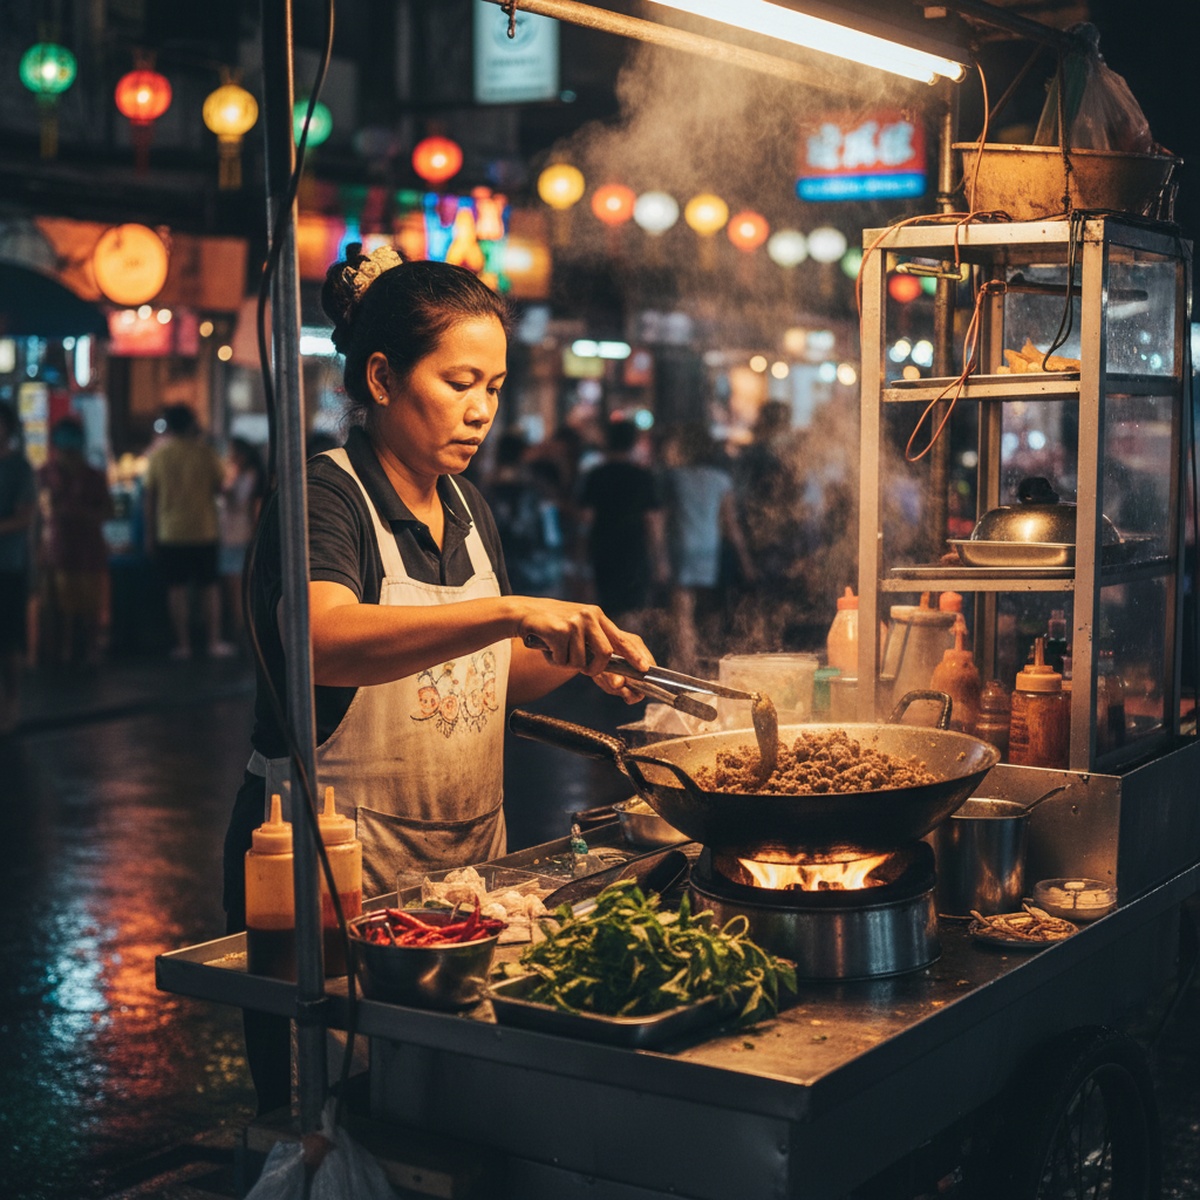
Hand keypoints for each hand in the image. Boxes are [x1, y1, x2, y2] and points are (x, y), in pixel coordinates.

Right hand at [516, 598, 653, 679]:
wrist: (523, 613)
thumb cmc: (553, 625)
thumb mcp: (579, 626)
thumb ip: (595, 640)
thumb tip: (612, 668)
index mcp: (598, 616)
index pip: (622, 638)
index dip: (634, 656)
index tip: (644, 669)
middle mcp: (589, 616)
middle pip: (605, 653)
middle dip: (595, 668)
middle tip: (584, 670)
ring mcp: (575, 622)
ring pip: (581, 660)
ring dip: (568, 662)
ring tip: (557, 650)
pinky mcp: (559, 629)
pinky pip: (563, 659)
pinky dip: (554, 660)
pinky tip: (547, 647)